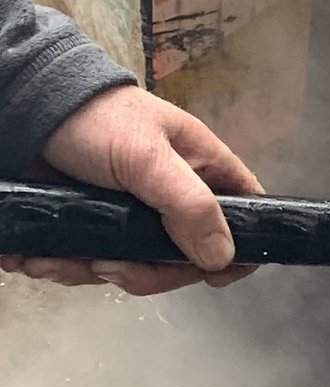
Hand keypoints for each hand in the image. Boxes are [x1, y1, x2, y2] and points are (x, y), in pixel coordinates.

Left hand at [4, 83, 263, 293]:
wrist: (27, 110)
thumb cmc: (97, 121)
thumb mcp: (147, 158)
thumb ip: (190, 205)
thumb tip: (221, 257)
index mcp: (203, 171)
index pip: (244, 215)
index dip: (239, 250)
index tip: (209, 276)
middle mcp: (175, 199)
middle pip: (188, 258)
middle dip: (149, 273)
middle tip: (108, 267)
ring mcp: (136, 216)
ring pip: (140, 267)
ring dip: (97, 273)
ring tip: (59, 261)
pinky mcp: (100, 226)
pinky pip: (98, 263)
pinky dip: (70, 267)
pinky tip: (43, 259)